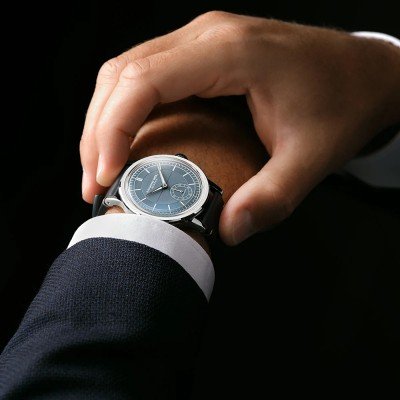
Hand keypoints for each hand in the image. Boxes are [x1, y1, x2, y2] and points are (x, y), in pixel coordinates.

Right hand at [80, 11, 399, 244]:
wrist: (362, 74)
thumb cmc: (341, 104)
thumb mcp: (313, 157)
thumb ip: (271, 197)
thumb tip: (225, 230)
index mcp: (230, 52)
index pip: (145, 80)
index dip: (112, 128)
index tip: (105, 175)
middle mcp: (206, 37)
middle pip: (122, 74)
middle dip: (97, 131)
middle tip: (95, 183)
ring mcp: (201, 42)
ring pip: (125, 72)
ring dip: (104, 121)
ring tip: (102, 169)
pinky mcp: (202, 56)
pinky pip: (147, 77)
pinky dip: (126, 113)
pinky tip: (127, 146)